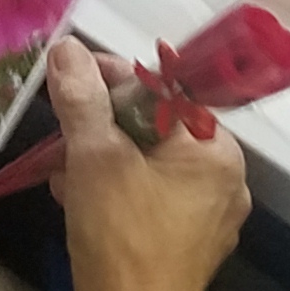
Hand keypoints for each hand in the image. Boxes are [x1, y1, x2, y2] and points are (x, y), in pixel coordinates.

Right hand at [47, 39, 248, 290]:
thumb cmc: (121, 233)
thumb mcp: (94, 157)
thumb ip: (83, 99)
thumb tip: (67, 49)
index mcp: (215, 151)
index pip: (163, 92)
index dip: (113, 78)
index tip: (71, 75)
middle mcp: (225, 179)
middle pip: (156, 127)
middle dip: (102, 124)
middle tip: (64, 129)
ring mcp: (210, 215)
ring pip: (150, 162)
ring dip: (103, 157)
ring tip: (65, 168)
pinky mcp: (190, 241)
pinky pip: (153, 195)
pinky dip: (117, 188)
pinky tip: (79, 195)